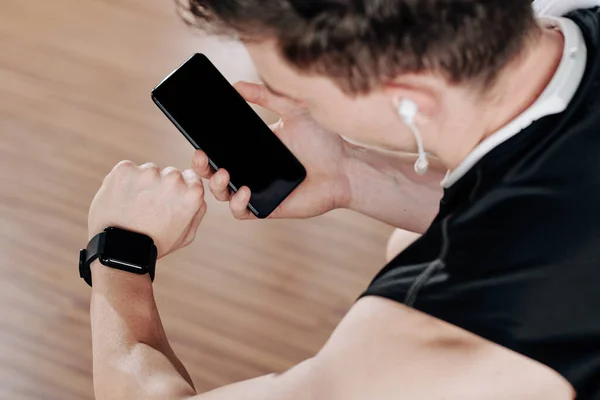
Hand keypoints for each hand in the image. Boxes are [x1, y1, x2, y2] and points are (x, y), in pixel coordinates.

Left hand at [88, 161, 206, 257]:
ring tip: (134, 206)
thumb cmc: (154, 244)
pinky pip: (127, 170)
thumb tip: (198, 192)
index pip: (191, 177)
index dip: (180, 188)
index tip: (169, 199)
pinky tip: (122, 200)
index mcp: (191, 193)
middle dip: (161, 185)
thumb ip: (198, 210)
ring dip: (142, 183)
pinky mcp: (125, 170)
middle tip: (149, 207)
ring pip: (148, 170)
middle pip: (169, 173)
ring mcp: (148, 172)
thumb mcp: (187, 234)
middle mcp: (173, 179)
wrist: (121, 250)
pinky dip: (124, 181)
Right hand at [192, 81, 351, 219]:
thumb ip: (266, 95)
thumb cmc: (322, 141)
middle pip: (213, 172)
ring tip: (223, 172)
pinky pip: (242, 212)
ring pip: (222, 194)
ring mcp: (257, 190)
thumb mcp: (292, 111)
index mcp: (251, 149)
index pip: (219, 148)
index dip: (202, 145)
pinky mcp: (267, 208)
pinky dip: (238, 203)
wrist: (345, 168)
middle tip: (200, 155)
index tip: (194, 135)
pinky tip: (245, 190)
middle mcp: (250, 170)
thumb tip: (236, 84)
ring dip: (215, 185)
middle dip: (200, 166)